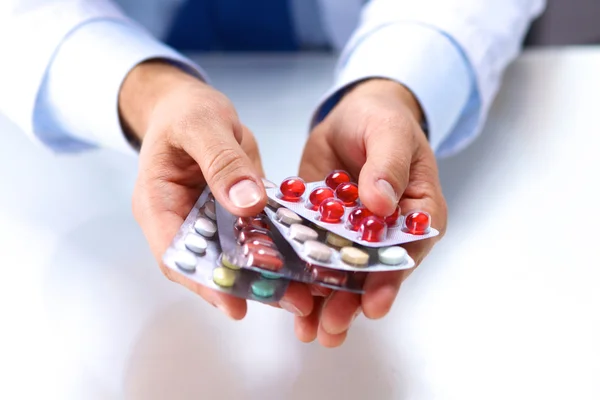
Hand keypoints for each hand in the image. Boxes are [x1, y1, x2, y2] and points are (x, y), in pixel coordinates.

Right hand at [121, 61, 312, 318]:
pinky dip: (275, 248)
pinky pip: (252, 235)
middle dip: (246, 286)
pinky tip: (303, 259)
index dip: (203, 283)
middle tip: (288, 301)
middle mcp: (182, 220)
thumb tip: (247, 204)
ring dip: (267, 274)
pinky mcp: (231, 214)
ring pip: (235, 256)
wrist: (188, 105)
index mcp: (157, 204)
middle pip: (209, 264)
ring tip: (302, 292)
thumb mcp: (202, 125)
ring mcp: (208, 220)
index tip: (234, 304)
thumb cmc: (184, 111)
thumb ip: (222, 161)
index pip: (176, 254)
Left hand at [297, 79, 447, 346]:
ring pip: (342, 272)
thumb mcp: (390, 133)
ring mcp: (353, 233)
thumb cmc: (383, 120)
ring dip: (326, 301)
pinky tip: (288, 297)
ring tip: (309, 329)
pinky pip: (313, 254)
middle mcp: (387, 232)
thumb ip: (388, 165)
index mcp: (418, 213)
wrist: (353, 114)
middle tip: (331, 327)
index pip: (408, 252)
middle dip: (352, 301)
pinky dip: (302, 276)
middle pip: (374, 273)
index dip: (391, 280)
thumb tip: (380, 203)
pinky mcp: (323, 228)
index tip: (374, 304)